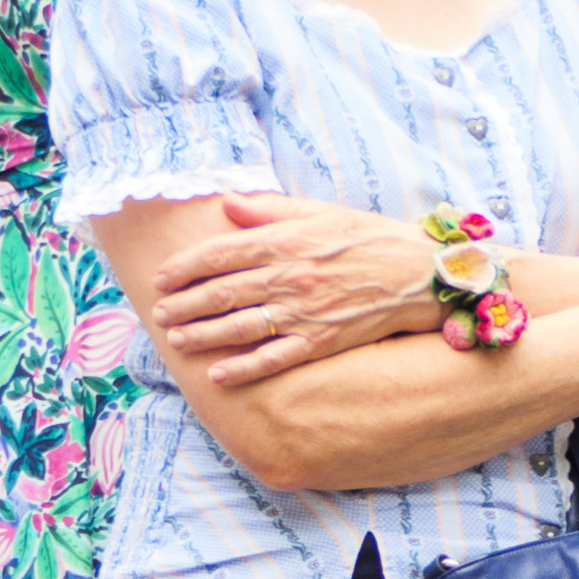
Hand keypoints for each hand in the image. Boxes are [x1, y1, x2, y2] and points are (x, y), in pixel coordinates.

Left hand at [146, 194, 427, 386]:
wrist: (418, 274)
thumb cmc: (368, 238)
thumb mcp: (319, 212)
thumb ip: (270, 210)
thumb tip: (226, 204)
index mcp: (286, 241)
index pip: (220, 254)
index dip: (184, 267)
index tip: (162, 277)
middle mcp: (291, 277)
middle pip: (222, 292)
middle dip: (184, 304)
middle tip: (160, 314)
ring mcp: (305, 313)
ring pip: (240, 327)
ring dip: (202, 335)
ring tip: (177, 340)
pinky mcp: (321, 341)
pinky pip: (274, 359)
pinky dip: (244, 369)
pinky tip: (217, 374)